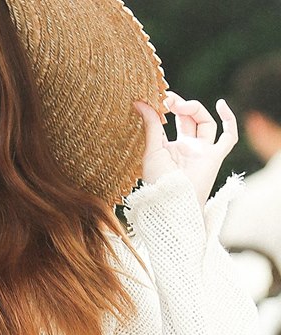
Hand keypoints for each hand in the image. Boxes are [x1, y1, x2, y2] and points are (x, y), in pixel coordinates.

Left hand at [134, 91, 238, 206]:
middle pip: (189, 119)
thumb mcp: (151, 150)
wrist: (171, 202)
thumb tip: (140, 102)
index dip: (167, 107)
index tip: (158, 97)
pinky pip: (229, 137)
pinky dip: (229, 121)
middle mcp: (188, 147)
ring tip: (180, 104)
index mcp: (170, 147)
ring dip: (195, 109)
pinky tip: (221, 105)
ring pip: (206, 123)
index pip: (171, 121)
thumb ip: (151, 126)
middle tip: (168, 99)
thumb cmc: (158, 182)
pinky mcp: (215, 156)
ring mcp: (202, 151)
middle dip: (180, 106)